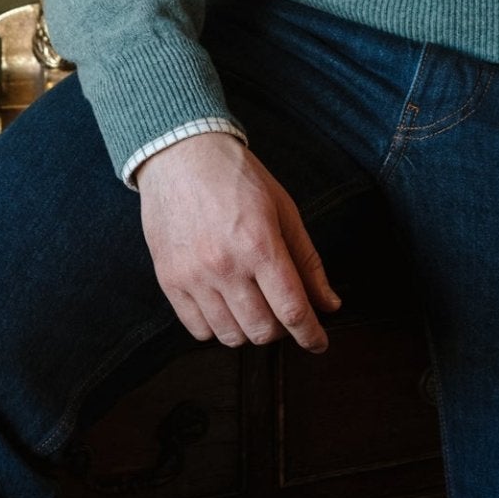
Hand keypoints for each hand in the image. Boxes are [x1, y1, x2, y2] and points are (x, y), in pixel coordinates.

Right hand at [135, 131, 340, 351]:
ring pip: (230, 336)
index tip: (318, 343)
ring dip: (249, 330)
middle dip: (281, 330)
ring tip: (252, 306)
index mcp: (259, 243)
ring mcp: (193, 276)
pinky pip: (197, 329)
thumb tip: (329, 304)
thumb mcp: (283, 209)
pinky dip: (216, 327)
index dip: (311, 335)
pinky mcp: (169, 280)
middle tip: (282, 312)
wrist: (180, 155)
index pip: (292, 310)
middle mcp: (225, 265)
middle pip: (262, 330)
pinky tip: (224, 305)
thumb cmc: (235, 177)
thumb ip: (307, 260)